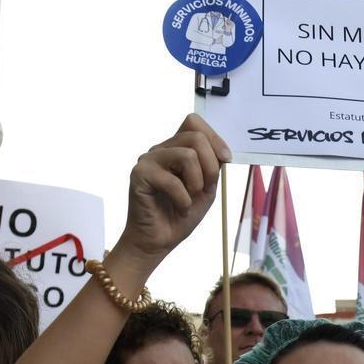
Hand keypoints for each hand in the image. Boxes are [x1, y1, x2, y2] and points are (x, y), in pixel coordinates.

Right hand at [121, 114, 230, 261]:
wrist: (159, 240)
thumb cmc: (180, 214)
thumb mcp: (206, 187)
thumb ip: (212, 166)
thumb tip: (222, 151)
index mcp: (176, 148)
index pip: (193, 122)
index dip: (214, 138)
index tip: (225, 160)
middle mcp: (161, 149)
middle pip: (195, 137)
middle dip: (210, 166)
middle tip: (204, 189)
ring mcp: (148, 160)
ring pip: (187, 155)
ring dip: (197, 183)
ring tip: (189, 199)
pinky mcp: (139, 175)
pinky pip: (172, 180)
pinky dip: (183, 200)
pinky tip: (179, 208)